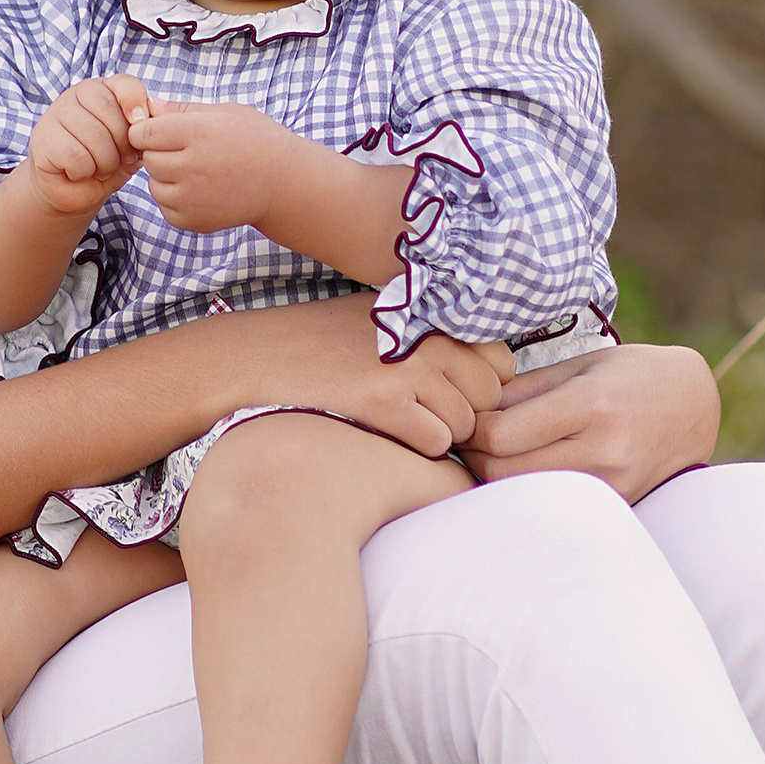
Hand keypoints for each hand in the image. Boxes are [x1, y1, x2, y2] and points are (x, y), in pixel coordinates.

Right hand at [28, 76, 153, 217]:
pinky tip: (78, 173)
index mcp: (101, 91)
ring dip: (105, 163)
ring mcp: (55, 114)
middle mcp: (75, 95)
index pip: (123, 83)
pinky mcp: (43, 139)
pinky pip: (76, 155)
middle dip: (122, 143)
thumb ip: (141, 134)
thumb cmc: (101, 165)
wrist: (68, 191)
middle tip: (120, 160)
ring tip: (99, 169)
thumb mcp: (129, 149)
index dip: (136, 102)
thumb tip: (149, 121)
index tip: (140, 124)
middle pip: (108, 108)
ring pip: (94, 134)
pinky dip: (84, 171)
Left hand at [127, 96, 300, 237]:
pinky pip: (165, 208)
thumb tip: (148, 105)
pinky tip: (199, 190)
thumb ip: (183, 109)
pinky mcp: (194, 220)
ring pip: (153, 185)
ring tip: (195, 171)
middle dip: (159, 153)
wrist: (284, 184)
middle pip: (148, 159)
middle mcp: (193, 166)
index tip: (163, 132)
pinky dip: (175, 200)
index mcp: (199, 133)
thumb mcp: (226, 113)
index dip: (148, 130)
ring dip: (166, 178)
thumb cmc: (256, 141)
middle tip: (185, 151)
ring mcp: (193, 197)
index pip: (144, 132)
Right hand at [322, 327, 517, 459]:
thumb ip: (437, 335)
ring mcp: (409, 368)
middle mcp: (429, 337)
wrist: (265, 356)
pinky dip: (418, 447)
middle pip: (490, 397)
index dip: (478, 384)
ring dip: (441, 433)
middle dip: (465, 412)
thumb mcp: (386, 318)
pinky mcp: (385, 402)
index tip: (448, 392)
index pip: (500, 361)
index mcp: (434, 315)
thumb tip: (491, 370)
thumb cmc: (326, 343)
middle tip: (423, 412)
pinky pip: (437, 443)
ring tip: (400, 420)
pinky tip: (387, 432)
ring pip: (465, 424)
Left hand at [460, 339, 718, 501]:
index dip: (472, 428)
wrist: (694, 406)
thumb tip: (469, 411)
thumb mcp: (580, 365)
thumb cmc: (631, 375)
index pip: (501, 435)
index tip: (470, 417)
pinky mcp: (615, 503)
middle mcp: (603, 450)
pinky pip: (554, 501)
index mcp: (590, 404)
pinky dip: (531, 488)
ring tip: (499, 451)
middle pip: (503, 472)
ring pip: (523, 493)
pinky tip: (531, 466)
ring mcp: (611, 484)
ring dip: (499, 476)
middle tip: (472, 439)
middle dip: (476, 456)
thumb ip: (524, 389)